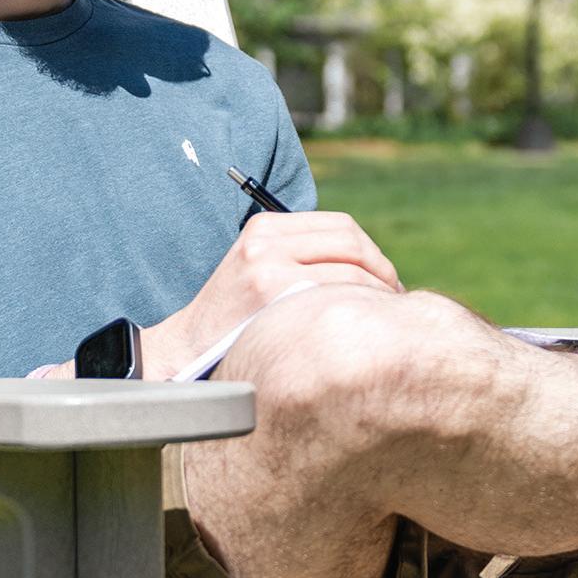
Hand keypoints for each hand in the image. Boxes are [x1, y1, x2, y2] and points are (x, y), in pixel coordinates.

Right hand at [145, 209, 399, 379]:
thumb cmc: (232, 319)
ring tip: (381, 321)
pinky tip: (360, 331)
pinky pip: (336, 296)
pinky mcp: (272, 294)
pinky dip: (358, 311)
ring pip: (350, 271)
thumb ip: (301, 257)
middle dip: (383, 273)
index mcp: (265, 225)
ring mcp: (268, 266)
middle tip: (393, 303)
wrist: (184, 352)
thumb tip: (371, 268)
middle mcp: (266, 239)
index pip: (342, 227)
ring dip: (378, 295)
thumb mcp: (257, 269)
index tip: (385, 282)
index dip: (373, 255)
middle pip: (352, 243)